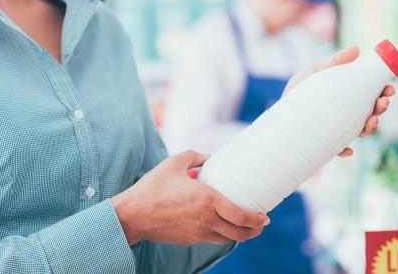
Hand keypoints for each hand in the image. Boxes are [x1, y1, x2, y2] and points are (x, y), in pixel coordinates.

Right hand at [112, 150, 268, 245]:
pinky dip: (220, 234)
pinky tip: (219, 224)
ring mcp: (197, 232)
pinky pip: (210, 238)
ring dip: (238, 234)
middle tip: (260, 224)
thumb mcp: (174, 163)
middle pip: (239, 233)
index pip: (241, 216)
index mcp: (207, 200)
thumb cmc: (152, 188)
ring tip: (243, 225)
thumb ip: (195, 156)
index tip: (265, 217)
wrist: (132, 215)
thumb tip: (208, 157)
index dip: (257, 219)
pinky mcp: (188, 239)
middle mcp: (206, 219)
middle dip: (254, 230)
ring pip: (226, 239)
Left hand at [283, 46, 395, 156]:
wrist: (280, 114)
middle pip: (372, 112)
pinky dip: (345, 150)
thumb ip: (334, 63)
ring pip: (362, 131)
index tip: (390, 88)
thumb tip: (357, 49)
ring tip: (371, 122)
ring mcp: (339, 129)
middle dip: (381, 108)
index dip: (384, 92)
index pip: (371, 94)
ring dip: (371, 127)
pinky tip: (348, 150)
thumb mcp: (316, 74)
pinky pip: (339, 149)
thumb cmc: (299, 92)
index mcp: (348, 97)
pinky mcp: (327, 143)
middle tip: (382, 102)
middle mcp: (347, 114)